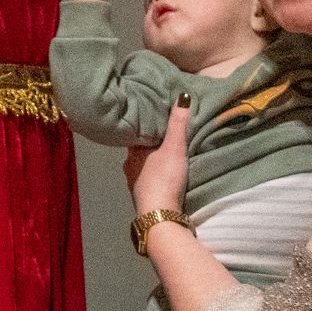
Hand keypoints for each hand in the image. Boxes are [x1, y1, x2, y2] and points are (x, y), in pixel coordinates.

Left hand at [124, 94, 190, 215]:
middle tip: (162, 136)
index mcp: (132, 152)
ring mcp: (134, 185)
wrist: (160, 215)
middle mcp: (129, 167)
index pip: (136, 133)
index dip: (145, 126)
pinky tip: (163, 178)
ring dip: (151, 162)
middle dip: (149, 145)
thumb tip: (182, 95)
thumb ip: (178, 123)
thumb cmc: (163, 177)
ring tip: (164, 155)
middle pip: (139, 151)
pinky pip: (148, 182)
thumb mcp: (174, 147)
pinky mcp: (143, 199)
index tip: (154, 118)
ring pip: (142, 167)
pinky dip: (154, 177)